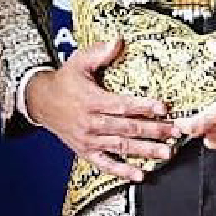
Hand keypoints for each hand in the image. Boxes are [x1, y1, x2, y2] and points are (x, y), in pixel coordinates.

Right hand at [24, 40, 178, 182]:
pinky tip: (140, 174)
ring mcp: (88, 139)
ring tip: (166, 153)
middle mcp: (91, 122)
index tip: (163, 108)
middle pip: (127, 128)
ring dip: (145, 151)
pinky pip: (105, 164)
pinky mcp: (86, 151)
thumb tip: (119, 40)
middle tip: (174, 132)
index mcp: (92, 100)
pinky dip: (122, 171)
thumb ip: (100, 52)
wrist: (41, 101)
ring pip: (121, 147)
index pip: (122, 105)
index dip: (144, 106)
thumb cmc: (64, 81)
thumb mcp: (79, 62)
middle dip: (153, 130)